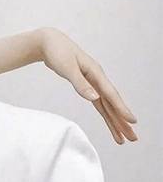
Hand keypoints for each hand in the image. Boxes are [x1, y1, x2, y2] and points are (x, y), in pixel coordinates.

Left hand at [40, 28, 136, 143]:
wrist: (49, 43)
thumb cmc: (58, 53)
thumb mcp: (68, 68)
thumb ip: (80, 84)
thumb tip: (94, 98)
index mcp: (95, 74)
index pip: (111, 96)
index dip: (121, 109)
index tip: (132, 122)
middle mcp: (98, 79)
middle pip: (113, 105)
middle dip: (122, 122)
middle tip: (133, 138)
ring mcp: (93, 83)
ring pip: (107, 106)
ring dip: (115, 121)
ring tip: (122, 137)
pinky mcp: (87, 85)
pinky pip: (99, 103)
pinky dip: (105, 114)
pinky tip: (111, 122)